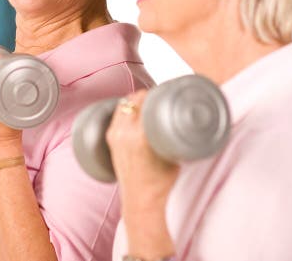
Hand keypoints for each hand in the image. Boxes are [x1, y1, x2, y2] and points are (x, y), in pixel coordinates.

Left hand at [106, 90, 176, 256]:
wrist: (141, 201)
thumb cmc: (161, 182)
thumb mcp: (172, 154)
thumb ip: (171, 134)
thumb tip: (180, 118)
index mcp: (140, 135)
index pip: (144, 101)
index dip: (154, 92)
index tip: (164, 90)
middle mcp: (124, 133)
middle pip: (132, 100)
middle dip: (144, 95)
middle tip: (156, 95)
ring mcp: (115, 136)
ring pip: (123, 106)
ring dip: (133, 101)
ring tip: (145, 102)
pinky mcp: (111, 141)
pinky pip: (116, 116)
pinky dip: (125, 110)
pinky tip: (133, 111)